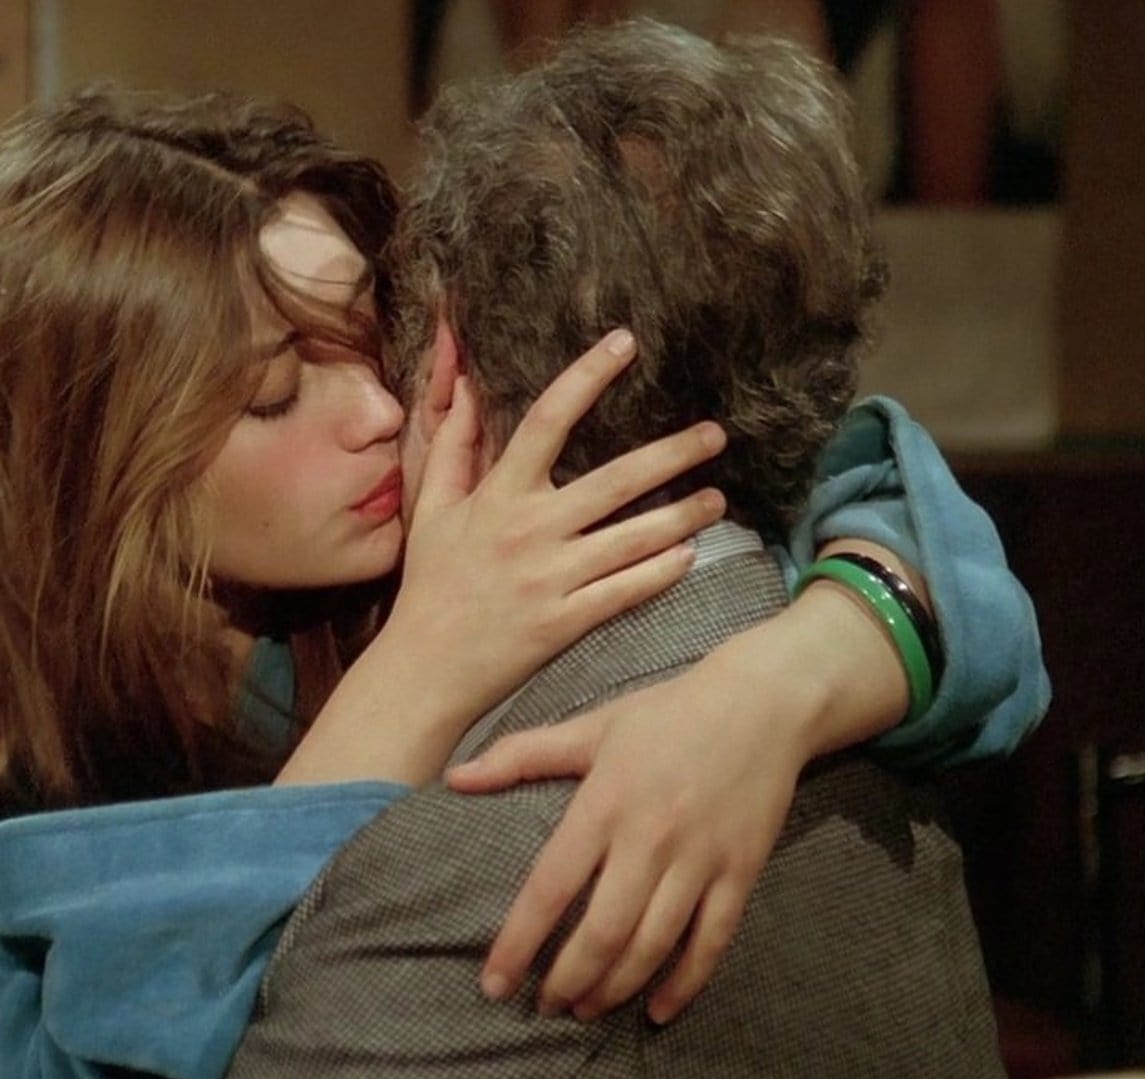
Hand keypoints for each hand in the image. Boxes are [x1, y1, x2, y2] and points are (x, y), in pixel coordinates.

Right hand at [278, 330, 727, 786]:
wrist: (425, 669)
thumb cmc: (431, 584)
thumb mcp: (432, 509)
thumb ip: (453, 444)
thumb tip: (461, 380)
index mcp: (498, 495)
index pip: (547, 419)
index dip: (587, 375)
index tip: (625, 342)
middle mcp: (529, 530)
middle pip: (615, 479)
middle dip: (673, 454)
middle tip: (716, 435)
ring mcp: (551, 578)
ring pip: (634, 539)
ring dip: (684, 516)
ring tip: (718, 500)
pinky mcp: (566, 621)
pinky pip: (626, 591)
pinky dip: (662, 572)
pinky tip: (690, 556)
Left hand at [447, 628, 821, 1023]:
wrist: (762, 701)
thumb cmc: (667, 713)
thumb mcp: (591, 726)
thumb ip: (521, 755)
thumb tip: (455, 778)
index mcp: (604, 803)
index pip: (550, 887)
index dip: (519, 941)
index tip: (495, 981)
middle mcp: (650, 837)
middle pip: (602, 930)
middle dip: (568, 980)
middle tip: (544, 1007)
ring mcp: (698, 858)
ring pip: (653, 944)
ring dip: (615, 987)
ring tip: (586, 1009)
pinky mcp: (740, 871)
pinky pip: (711, 941)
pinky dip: (685, 983)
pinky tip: (656, 1010)